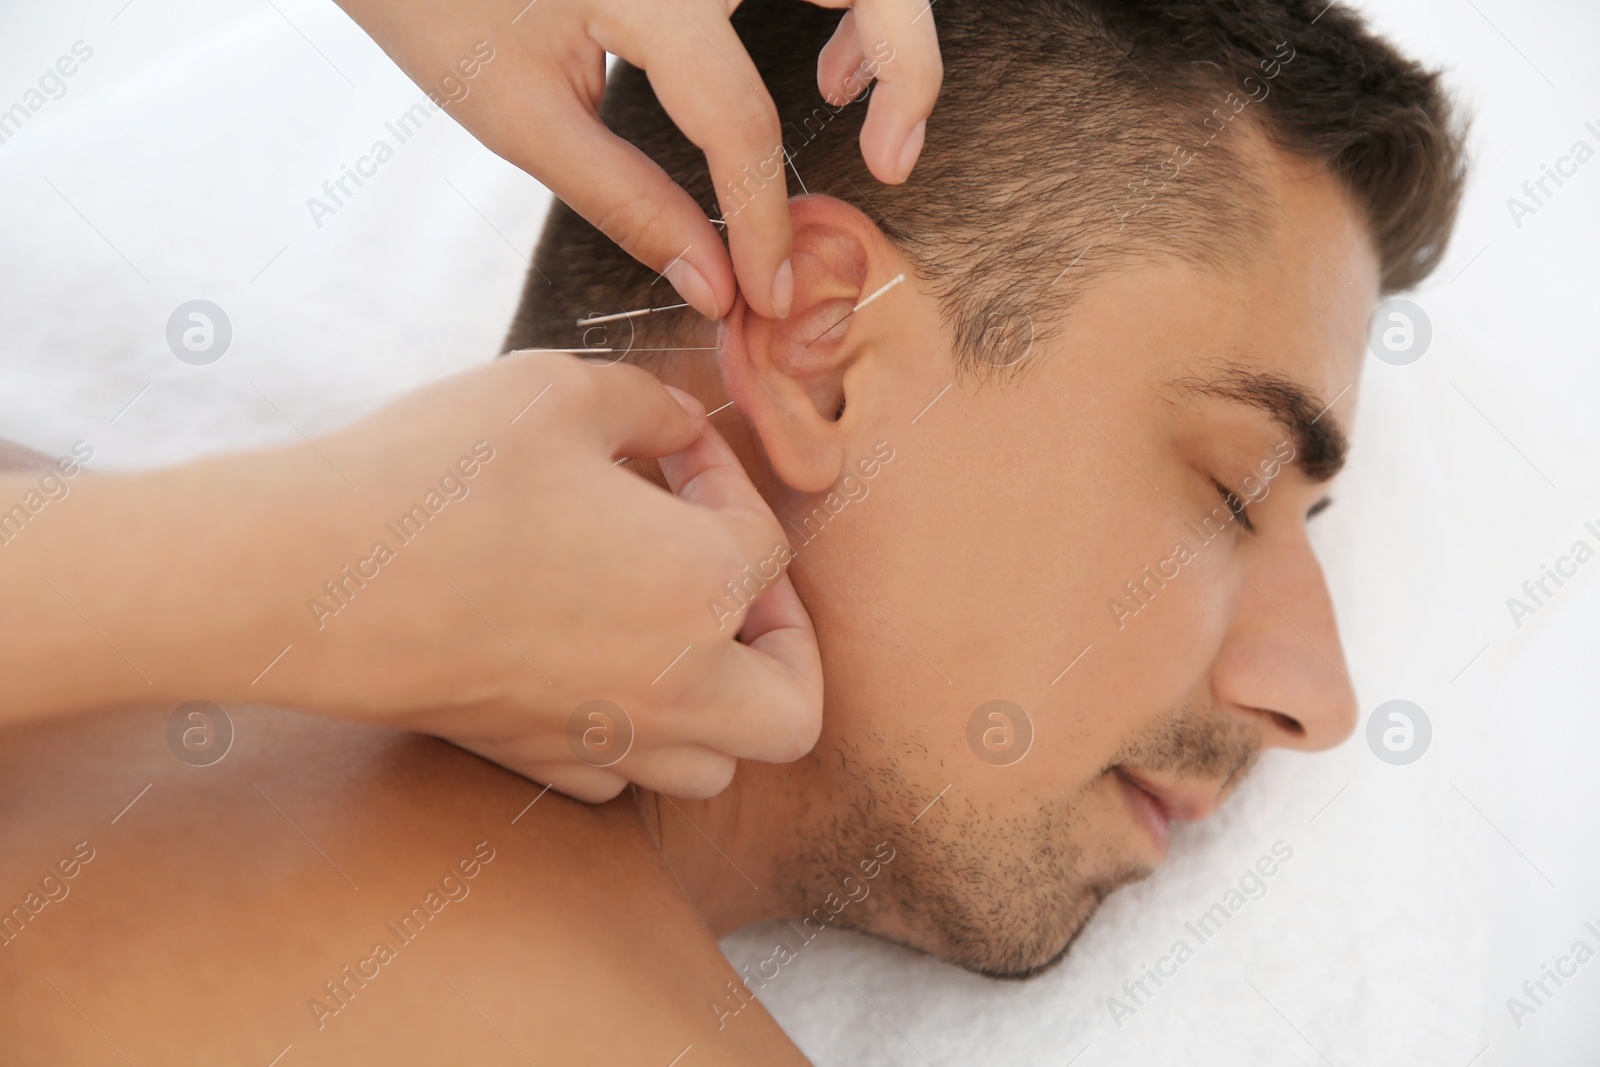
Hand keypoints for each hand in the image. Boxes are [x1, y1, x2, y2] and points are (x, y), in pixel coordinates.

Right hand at [0, 355, 821, 801]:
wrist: (312, 575)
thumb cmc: (441, 473)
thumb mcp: (559, 390)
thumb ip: (649, 404)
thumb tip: (680, 423)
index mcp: (704, 585)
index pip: (768, 541)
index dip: (725, 478)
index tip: (672, 448)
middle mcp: (677, 684)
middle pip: (790, 706)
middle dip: (786, 643)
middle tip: (732, 580)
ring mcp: (605, 738)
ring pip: (717, 764)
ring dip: (721, 701)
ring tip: (671, 628)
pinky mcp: (534, 760)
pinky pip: (624, 777)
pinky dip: (635, 735)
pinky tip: (593, 667)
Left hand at [334, 0, 942, 319]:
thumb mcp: (518, 115)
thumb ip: (627, 201)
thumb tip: (712, 283)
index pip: (738, 117)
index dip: (764, 219)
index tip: (772, 290)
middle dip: (906, 70)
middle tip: (892, 158)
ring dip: (884, 25)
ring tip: (853, 103)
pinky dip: (839, 0)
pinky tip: (822, 58)